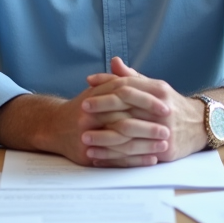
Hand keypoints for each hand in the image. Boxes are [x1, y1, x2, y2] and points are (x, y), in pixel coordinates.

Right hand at [0, 89, 169, 167]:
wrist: (54, 127)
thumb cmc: (82, 107)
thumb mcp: (97, 89)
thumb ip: (113, 77)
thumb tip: (122, 61)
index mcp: (96, 97)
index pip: (126, 96)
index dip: (148, 101)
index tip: (167, 106)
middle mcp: (90, 116)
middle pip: (125, 121)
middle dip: (149, 126)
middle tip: (169, 129)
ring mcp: (88, 136)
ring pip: (121, 143)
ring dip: (145, 145)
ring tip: (164, 145)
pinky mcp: (88, 154)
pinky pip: (115, 160)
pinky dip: (135, 161)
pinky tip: (151, 159)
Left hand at [81, 57, 206, 164]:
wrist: (200, 125)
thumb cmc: (170, 104)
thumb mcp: (154, 87)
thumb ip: (132, 77)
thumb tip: (112, 62)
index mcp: (157, 90)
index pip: (127, 88)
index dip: (105, 91)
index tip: (86, 94)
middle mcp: (161, 109)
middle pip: (126, 111)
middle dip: (101, 114)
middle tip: (80, 116)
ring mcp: (164, 130)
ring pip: (129, 135)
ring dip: (104, 139)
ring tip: (84, 140)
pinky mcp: (166, 149)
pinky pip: (136, 155)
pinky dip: (115, 157)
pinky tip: (99, 157)